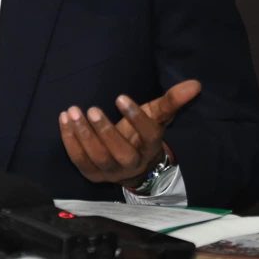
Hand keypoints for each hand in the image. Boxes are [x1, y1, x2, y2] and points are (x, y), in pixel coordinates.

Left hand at [58, 79, 200, 187]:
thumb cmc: (141, 134)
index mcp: (150, 147)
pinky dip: (69, 141)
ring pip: (97, 158)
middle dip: (105, 132)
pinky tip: (63, 119)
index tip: (120, 96)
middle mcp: (132, 164)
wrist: (131, 166)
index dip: (136, 117)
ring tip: (72, 111)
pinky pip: (79, 160)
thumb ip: (171, 100)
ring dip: (83, 135)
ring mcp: (110, 172)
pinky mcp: (92, 174)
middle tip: (92, 108)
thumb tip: (195, 84)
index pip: (148, 134)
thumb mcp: (156, 116)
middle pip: (121, 153)